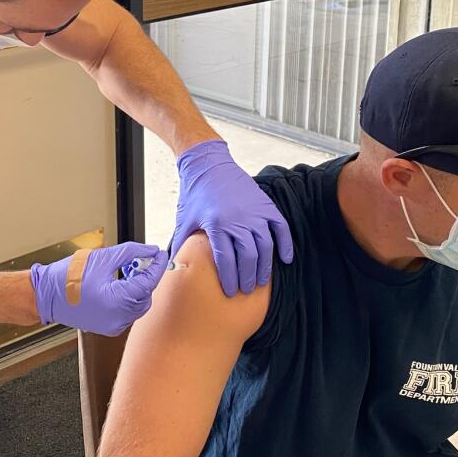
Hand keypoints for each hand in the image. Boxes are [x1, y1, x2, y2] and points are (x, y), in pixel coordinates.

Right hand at [29, 243, 167, 335]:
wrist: (46, 294)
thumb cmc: (68, 276)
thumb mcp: (103, 257)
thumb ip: (131, 253)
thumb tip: (150, 251)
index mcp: (117, 300)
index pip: (148, 282)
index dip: (156, 266)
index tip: (160, 254)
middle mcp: (118, 317)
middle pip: (146, 295)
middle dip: (145, 276)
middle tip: (139, 260)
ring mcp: (113, 325)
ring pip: (138, 305)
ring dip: (137, 288)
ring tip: (127, 271)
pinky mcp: (109, 327)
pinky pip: (128, 313)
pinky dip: (128, 299)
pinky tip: (119, 285)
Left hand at [170, 139, 291, 296]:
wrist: (208, 165)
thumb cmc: (194, 194)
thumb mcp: (185, 220)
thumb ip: (181, 244)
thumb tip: (172, 267)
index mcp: (217, 225)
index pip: (226, 261)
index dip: (229, 279)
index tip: (230, 292)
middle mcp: (238, 220)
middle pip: (248, 257)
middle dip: (247, 278)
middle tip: (246, 290)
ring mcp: (255, 212)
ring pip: (265, 246)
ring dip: (265, 267)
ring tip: (261, 281)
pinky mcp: (265, 205)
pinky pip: (280, 228)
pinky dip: (285, 245)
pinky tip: (285, 259)